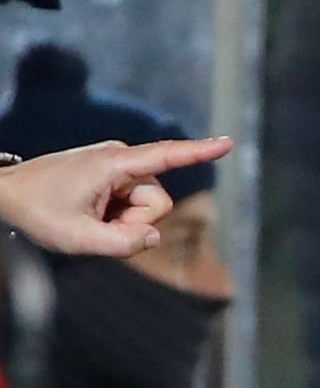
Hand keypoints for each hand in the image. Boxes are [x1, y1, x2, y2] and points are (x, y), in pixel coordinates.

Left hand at [0, 137, 233, 256]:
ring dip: (123, 221)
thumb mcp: (77, 239)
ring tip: (88, 220)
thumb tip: (154, 238)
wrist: (6, 193)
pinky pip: (131, 202)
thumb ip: (123, 244)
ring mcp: (117, 166)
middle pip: (157, 203)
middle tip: (96, 226)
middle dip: (135, 223)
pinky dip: (116, 215)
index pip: (167, 156)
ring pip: (145, 206)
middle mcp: (122, 159)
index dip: (201, 152)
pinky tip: (89, 214)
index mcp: (115, 165)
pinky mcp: (112, 174)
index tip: (228, 143)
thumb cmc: (37, 211)